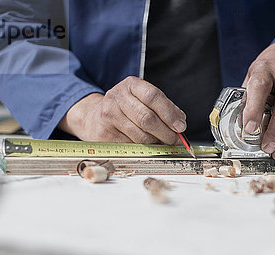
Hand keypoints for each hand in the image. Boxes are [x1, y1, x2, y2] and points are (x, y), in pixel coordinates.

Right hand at [59, 76, 185, 143]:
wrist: (93, 117)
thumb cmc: (126, 109)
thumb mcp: (142, 100)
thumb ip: (163, 108)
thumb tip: (180, 124)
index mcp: (131, 85)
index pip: (153, 96)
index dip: (170, 113)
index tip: (181, 126)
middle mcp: (117, 97)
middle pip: (147, 118)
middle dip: (165, 132)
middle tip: (174, 139)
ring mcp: (109, 115)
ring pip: (140, 135)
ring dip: (155, 142)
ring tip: (158, 141)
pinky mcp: (105, 133)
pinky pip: (131, 146)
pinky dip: (143, 148)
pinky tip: (144, 145)